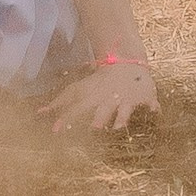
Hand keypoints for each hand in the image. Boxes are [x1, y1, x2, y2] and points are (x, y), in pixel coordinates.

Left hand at [38, 61, 158, 131]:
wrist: (126, 65)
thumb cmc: (98, 82)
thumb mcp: (80, 89)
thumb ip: (61, 102)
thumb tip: (39, 113)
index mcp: (92, 96)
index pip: (76, 108)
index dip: (66, 118)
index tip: (55, 131)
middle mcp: (108, 99)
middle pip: (100, 110)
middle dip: (97, 118)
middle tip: (92, 128)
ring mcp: (126, 98)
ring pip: (123, 109)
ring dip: (120, 117)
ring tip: (118, 127)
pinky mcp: (143, 97)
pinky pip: (150, 102)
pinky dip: (153, 106)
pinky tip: (156, 111)